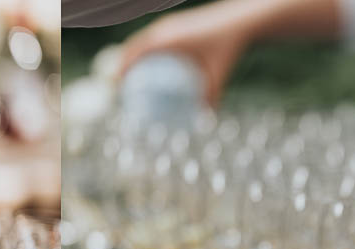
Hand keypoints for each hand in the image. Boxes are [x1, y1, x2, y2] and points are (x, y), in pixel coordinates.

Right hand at [117, 0, 260, 105]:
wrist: (238, 20)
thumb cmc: (227, 47)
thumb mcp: (218, 75)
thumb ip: (211, 97)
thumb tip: (204, 121)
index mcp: (170, 39)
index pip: (137, 53)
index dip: (123, 68)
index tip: (116, 86)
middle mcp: (166, 28)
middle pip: (134, 45)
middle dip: (121, 62)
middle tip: (116, 84)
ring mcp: (169, 22)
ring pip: (141, 38)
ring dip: (130, 53)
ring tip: (125, 73)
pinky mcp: (174, 21)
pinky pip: (152, 34)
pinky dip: (143, 47)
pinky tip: (144, 61)